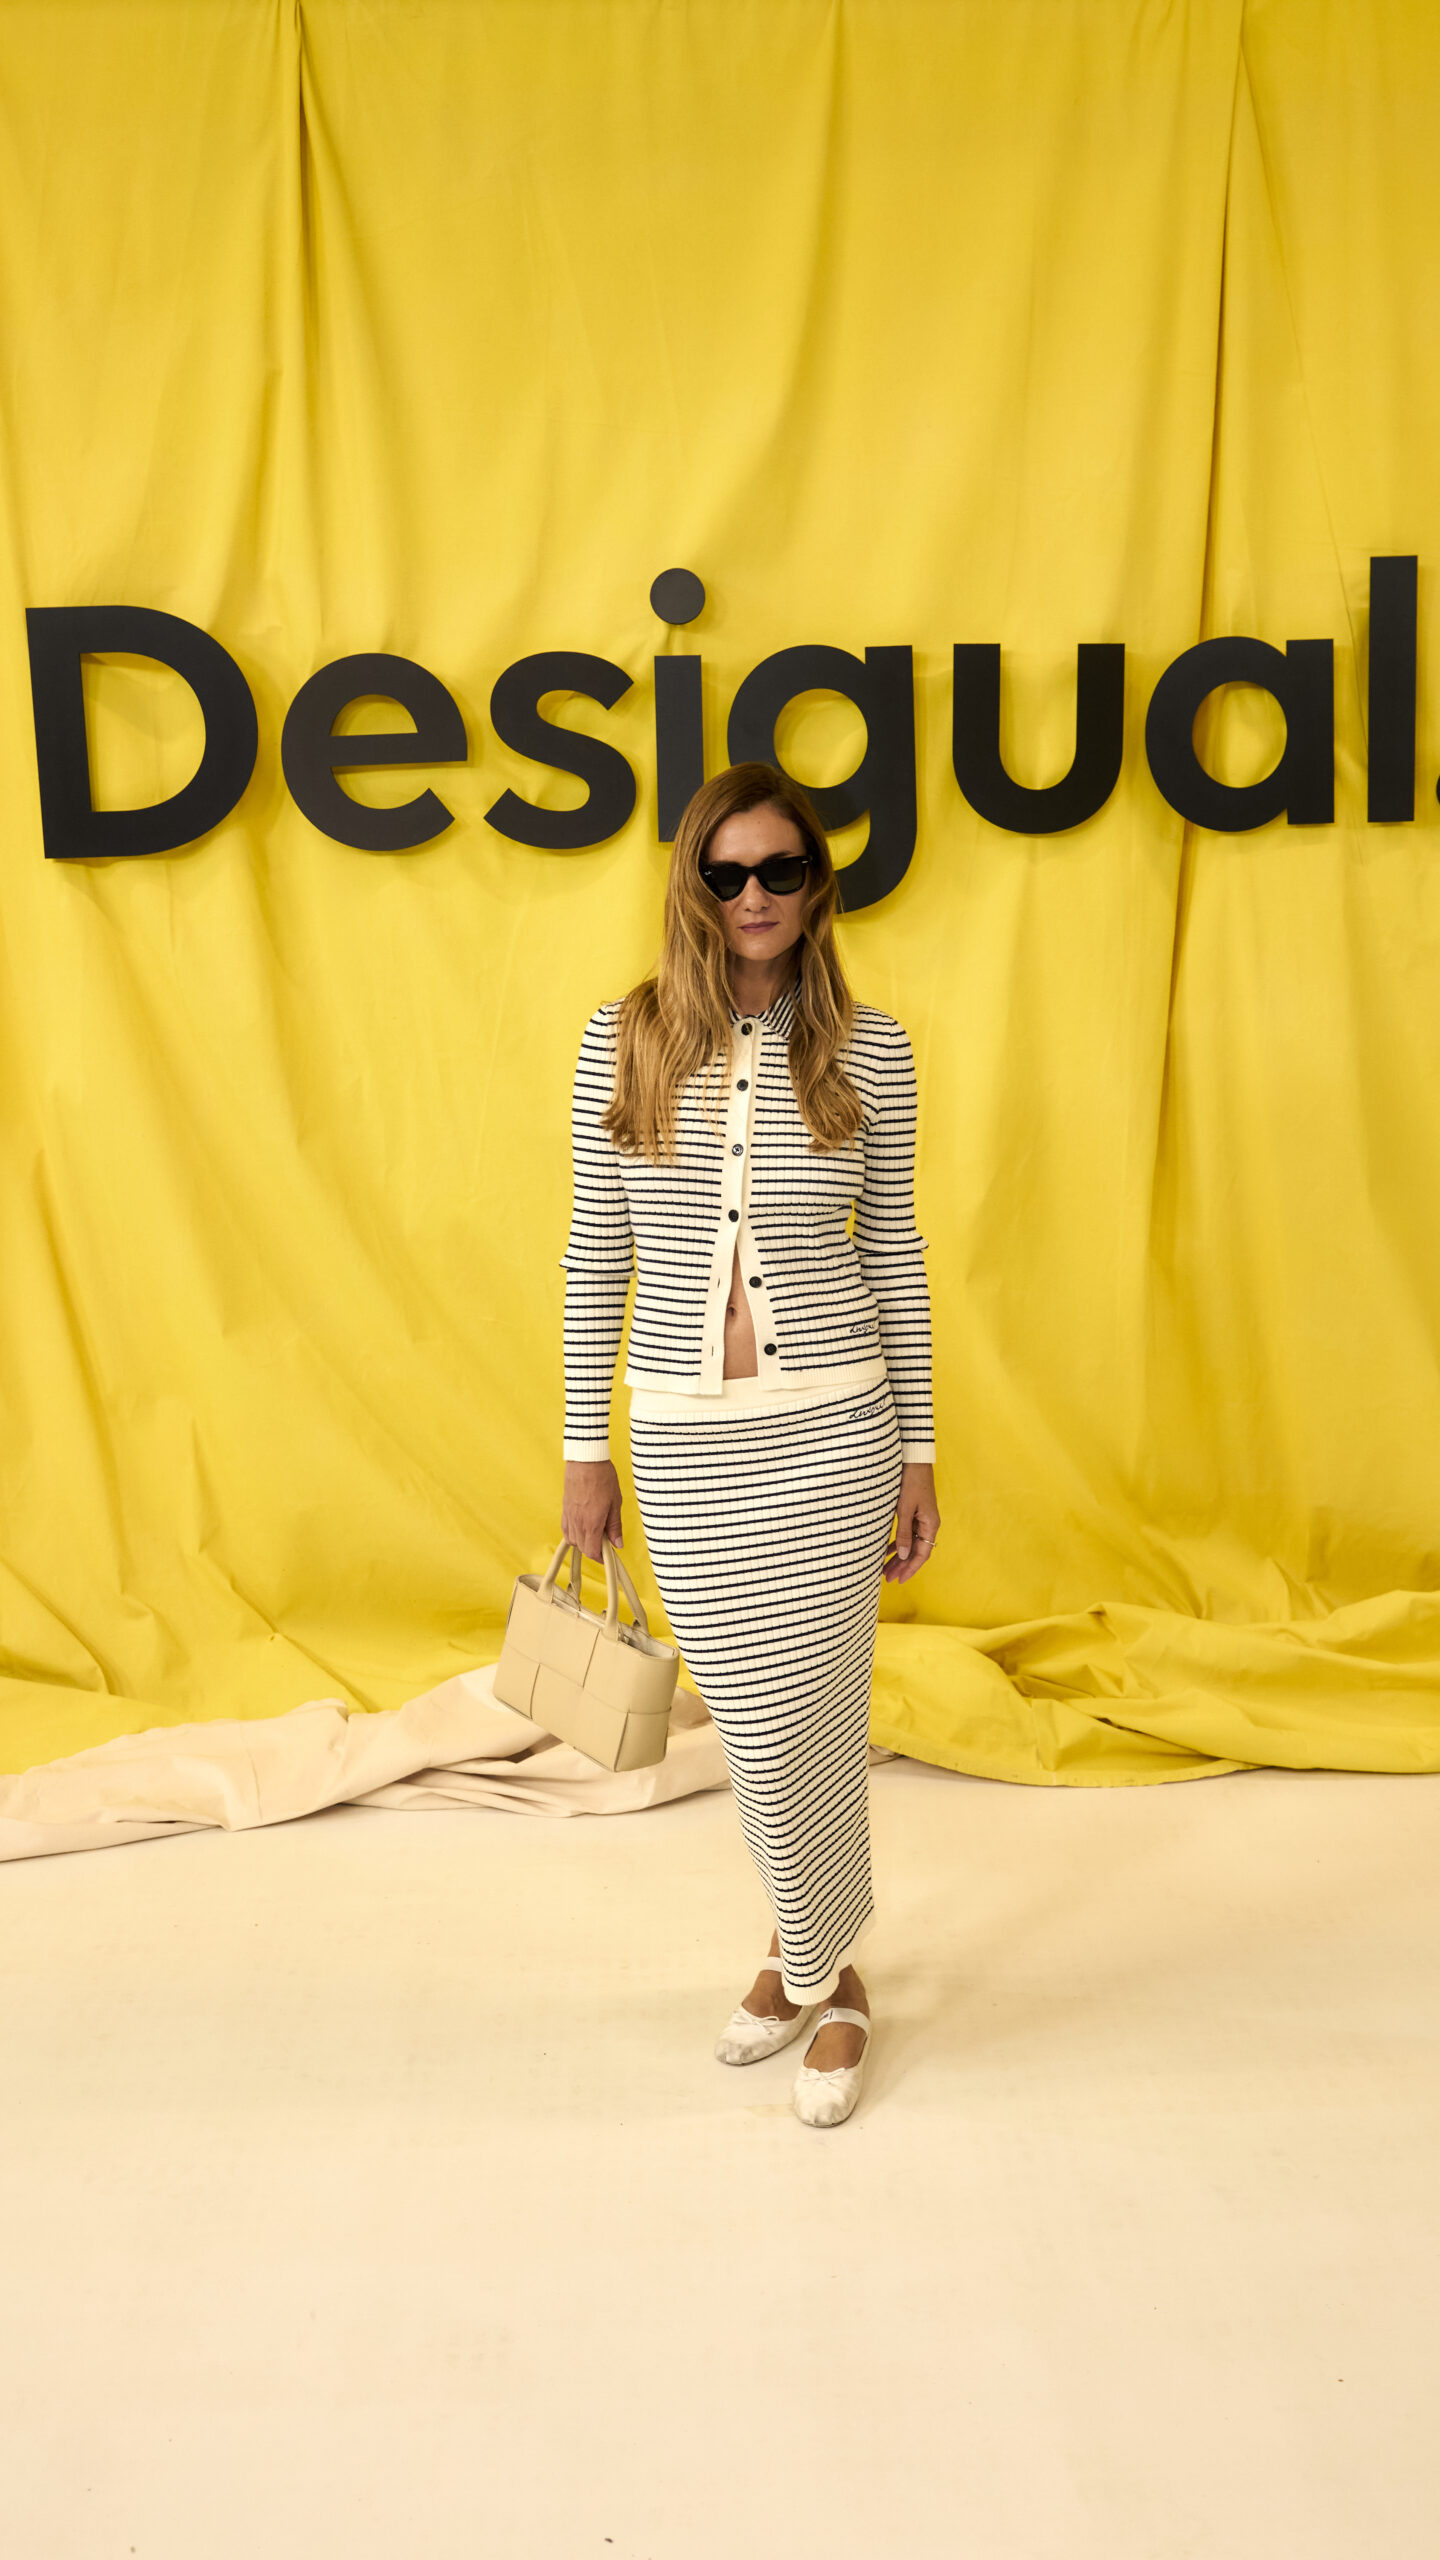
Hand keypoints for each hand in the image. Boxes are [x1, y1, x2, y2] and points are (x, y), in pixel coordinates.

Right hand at [562, 1458, 622, 1560]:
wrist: (585, 1460)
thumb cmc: (602, 1477)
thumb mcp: (615, 1502)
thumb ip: (615, 1526)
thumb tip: (618, 1543)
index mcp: (592, 1523)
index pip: (593, 1551)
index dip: (601, 1557)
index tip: (609, 1556)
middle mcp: (578, 1522)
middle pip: (582, 1548)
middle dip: (594, 1550)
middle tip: (606, 1542)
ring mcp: (569, 1516)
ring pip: (573, 1540)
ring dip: (584, 1542)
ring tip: (596, 1533)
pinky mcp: (565, 1509)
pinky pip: (566, 1530)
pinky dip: (574, 1534)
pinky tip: (583, 1527)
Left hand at [884, 1462, 938, 1582]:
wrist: (914, 1459)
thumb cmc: (911, 1481)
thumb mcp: (904, 1508)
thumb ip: (903, 1532)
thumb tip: (903, 1555)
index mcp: (930, 1524)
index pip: (922, 1554)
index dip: (910, 1569)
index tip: (898, 1580)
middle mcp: (928, 1524)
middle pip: (916, 1552)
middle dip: (902, 1566)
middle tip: (887, 1579)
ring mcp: (921, 1519)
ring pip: (910, 1544)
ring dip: (898, 1557)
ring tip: (884, 1569)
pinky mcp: (914, 1512)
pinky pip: (906, 1534)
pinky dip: (897, 1543)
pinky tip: (886, 1551)